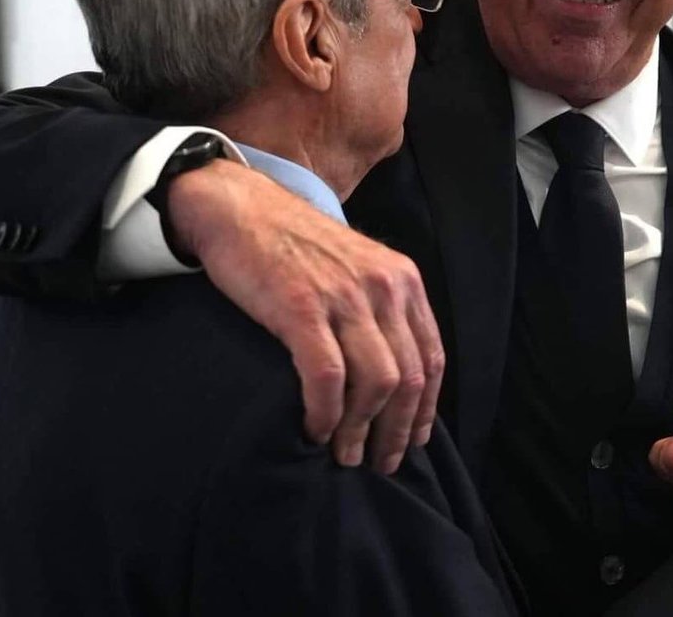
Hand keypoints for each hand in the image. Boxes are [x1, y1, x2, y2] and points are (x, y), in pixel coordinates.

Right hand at [168, 160, 443, 473]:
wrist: (241, 209)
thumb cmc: (295, 246)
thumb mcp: (356, 268)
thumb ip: (378, 311)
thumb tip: (391, 377)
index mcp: (402, 281)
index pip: (431, 357)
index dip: (425, 408)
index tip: (414, 440)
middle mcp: (382, 288)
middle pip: (409, 378)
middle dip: (397, 430)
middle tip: (379, 463)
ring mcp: (343, 297)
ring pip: (375, 384)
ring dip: (360, 430)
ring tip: (344, 455)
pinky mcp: (301, 308)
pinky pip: (327, 377)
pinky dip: (325, 413)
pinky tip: (315, 431)